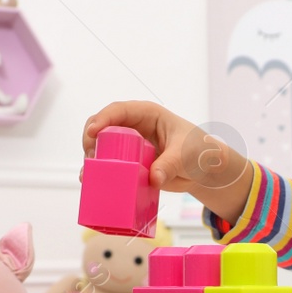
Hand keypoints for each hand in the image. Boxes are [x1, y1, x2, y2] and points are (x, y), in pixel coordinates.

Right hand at [81, 101, 253, 220]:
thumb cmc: (197, 151)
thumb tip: (153, 178)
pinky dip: (99, 172)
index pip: (120, 110)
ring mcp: (128, 146)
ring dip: (92, 158)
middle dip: (91, 139)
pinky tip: (92, 182)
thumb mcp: (185, 155)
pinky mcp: (128, 163)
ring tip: (89, 173)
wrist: (202, 170)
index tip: (93, 132)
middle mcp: (133, 127)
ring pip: (101, 146)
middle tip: (90, 156)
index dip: (103, 118)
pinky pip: (109, 165)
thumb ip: (170, 164)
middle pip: (103, 126)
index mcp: (147, 114)